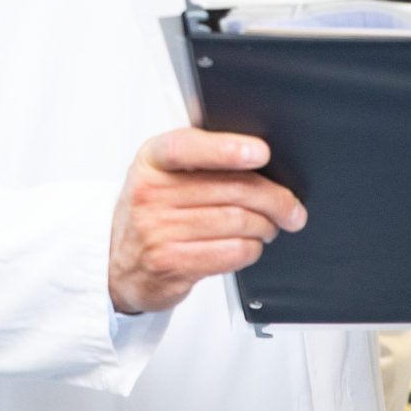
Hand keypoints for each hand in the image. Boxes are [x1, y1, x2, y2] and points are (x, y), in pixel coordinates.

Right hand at [109, 128, 305, 314]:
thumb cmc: (154, 212)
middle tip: (291, 207)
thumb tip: (262, 162)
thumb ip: (200, 162)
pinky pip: (231, 252)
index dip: (226, 149)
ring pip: (238, 222)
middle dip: (274, 199)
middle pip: (230, 189)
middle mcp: (150, 192)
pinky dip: (252, 249)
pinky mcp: (171, 263)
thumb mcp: (162, 175)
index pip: (188, 147)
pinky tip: (251, 245)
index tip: (260, 153)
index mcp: (151, 159)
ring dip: (266, 226)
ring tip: (270, 226)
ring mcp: (157, 230)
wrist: (120, 264)